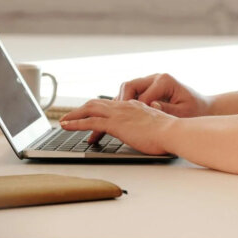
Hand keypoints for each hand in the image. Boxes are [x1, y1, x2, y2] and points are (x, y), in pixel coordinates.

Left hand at [59, 99, 174, 154]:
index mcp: (134, 106)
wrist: (173, 132)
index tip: (91, 115)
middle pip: (97, 104)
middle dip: (81, 110)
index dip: (98, 110)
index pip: (111, 105)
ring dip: (74, 115)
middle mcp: (125, 106)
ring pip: (90, 109)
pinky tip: (67, 126)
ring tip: (64, 122)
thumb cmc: (170, 133)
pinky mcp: (115, 124)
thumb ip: (147, 126)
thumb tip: (147, 132)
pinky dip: (76, 123)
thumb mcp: (156, 126)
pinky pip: (90, 121)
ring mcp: (119, 114)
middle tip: (71, 116)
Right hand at [116, 73, 211, 117]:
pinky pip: (132, 93)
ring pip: (127, 88)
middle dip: (121, 103)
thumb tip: (151, 106)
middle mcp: (156, 78)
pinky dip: (127, 103)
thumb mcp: (184, 113)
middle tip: (116, 119)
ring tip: (118, 118)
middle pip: (129, 86)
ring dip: (122, 102)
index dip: (132, 110)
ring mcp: (151, 81)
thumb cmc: (196, 110)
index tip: (128, 123)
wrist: (203, 107)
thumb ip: (167, 109)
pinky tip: (125, 116)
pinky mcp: (149, 87)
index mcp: (164, 81)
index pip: (140, 95)